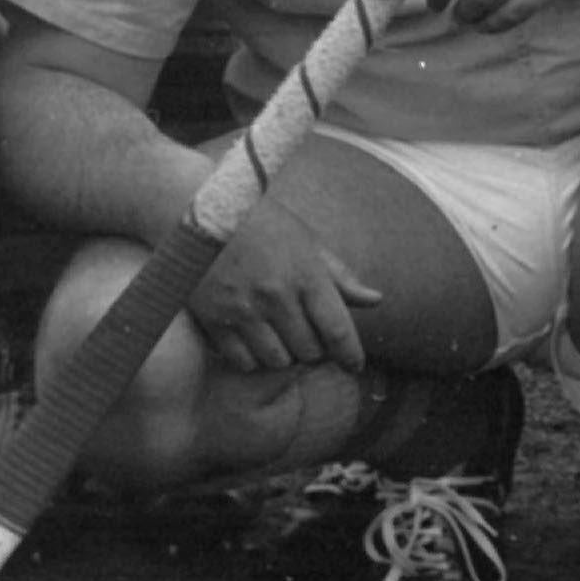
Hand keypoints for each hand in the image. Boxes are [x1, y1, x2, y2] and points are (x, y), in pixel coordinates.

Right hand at [191, 217, 384, 375]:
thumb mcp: (308, 242)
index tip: (355, 366)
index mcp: (305, 274)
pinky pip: (244, 361)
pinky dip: (253, 358)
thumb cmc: (263, 225)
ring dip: (284, 355)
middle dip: (314, 348)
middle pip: (309, 351)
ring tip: (280, 335)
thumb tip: (376, 300)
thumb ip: (340, 277)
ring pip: (277, 361)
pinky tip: (253, 338)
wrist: (203, 214)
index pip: (337, 329)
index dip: (351, 354)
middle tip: (306, 333)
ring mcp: (243, 310)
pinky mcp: (214, 321)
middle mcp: (276, 296)